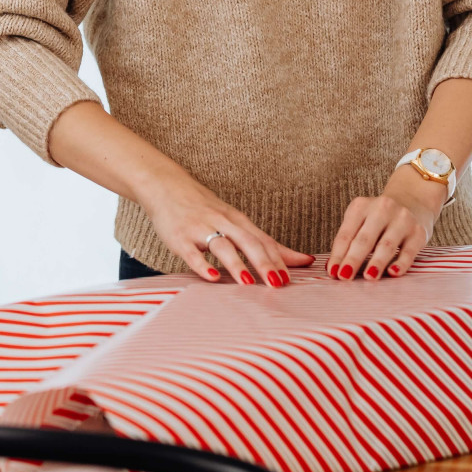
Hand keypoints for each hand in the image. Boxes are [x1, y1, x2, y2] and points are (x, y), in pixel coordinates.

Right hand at [141, 170, 314, 286]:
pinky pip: (191, 252)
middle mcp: (223, 222)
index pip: (264, 241)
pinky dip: (202, 265)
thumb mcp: (236, 222)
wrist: (166, 186)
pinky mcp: (179, 237)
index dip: (279, 260)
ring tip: (248, 283)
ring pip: (222, 246)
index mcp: (239, 221)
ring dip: (236, 264)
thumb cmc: (205, 209)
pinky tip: (212, 277)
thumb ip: (267, 244)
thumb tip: (305, 261)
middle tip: (278, 285)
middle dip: (264, 263)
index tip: (293, 281)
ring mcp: (200, 229)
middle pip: (248, 242)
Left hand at [328, 169, 443, 280]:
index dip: (338, 254)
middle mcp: (381, 209)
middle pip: (364, 239)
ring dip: (376, 262)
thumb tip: (333, 268)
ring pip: (386, 245)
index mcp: (361, 206)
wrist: (413, 201)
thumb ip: (350, 240)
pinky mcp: (418, 232)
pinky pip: (409, 251)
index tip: (332, 272)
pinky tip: (393, 273)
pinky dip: (401, 263)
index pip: (346, 234)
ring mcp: (401, 219)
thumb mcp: (361, 220)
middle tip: (344, 276)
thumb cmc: (379, 218)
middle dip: (353, 259)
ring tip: (368, 277)